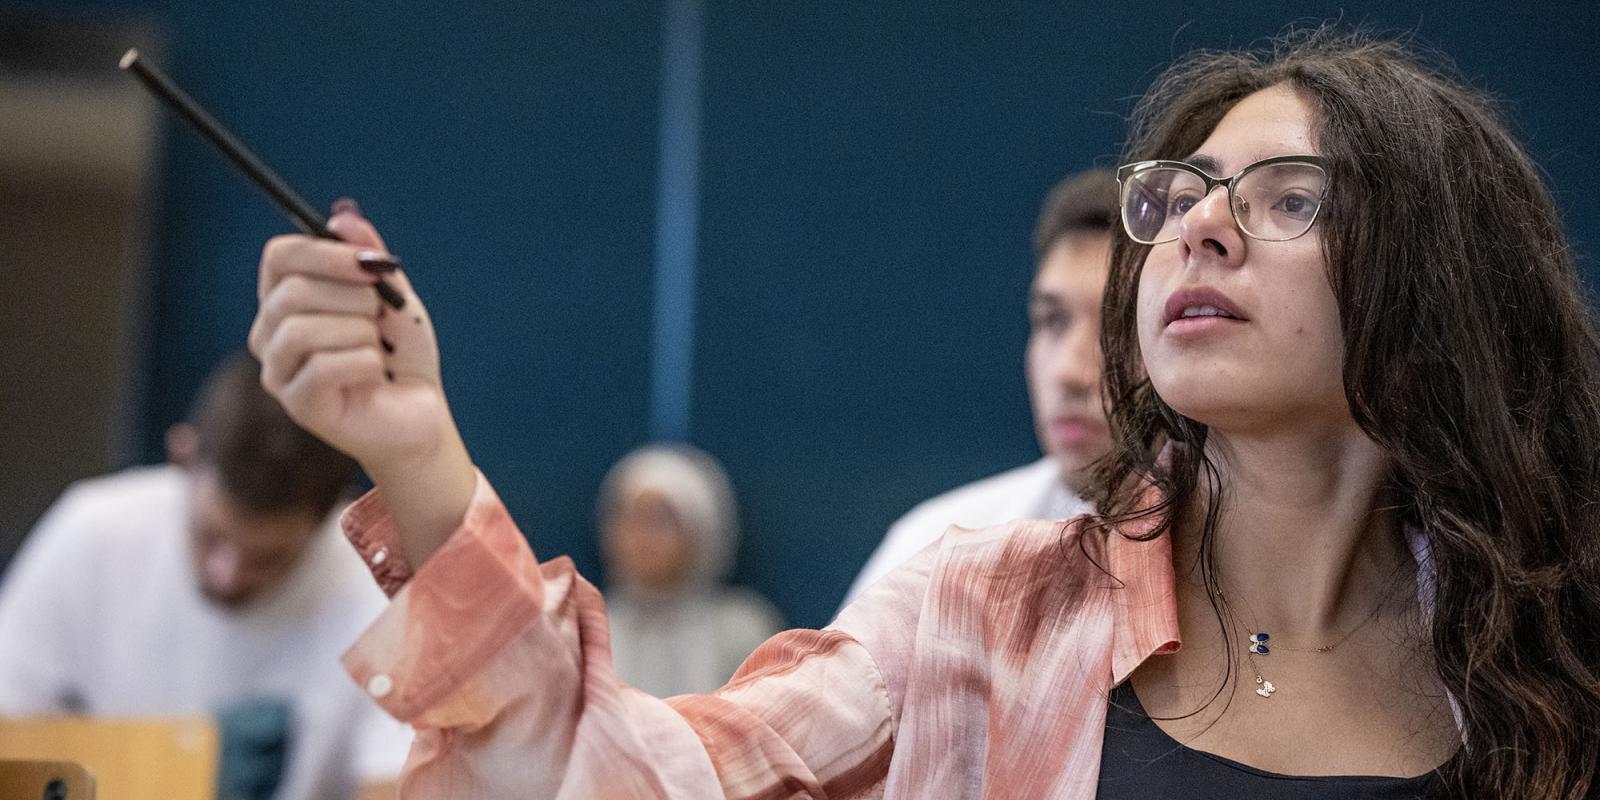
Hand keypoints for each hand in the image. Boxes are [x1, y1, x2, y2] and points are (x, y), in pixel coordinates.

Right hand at [249, 210, 445, 469]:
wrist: (421, 412)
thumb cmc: (401, 354)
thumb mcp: (392, 295)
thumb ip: (368, 257)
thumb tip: (345, 215)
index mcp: (286, 299)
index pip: (279, 256)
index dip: (325, 253)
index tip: (372, 265)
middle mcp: (270, 333)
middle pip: (293, 291)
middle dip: (355, 299)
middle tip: (380, 319)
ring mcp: (278, 372)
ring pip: (305, 330)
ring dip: (361, 334)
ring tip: (377, 350)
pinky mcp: (298, 405)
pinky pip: (325, 366)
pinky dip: (365, 363)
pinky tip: (375, 374)